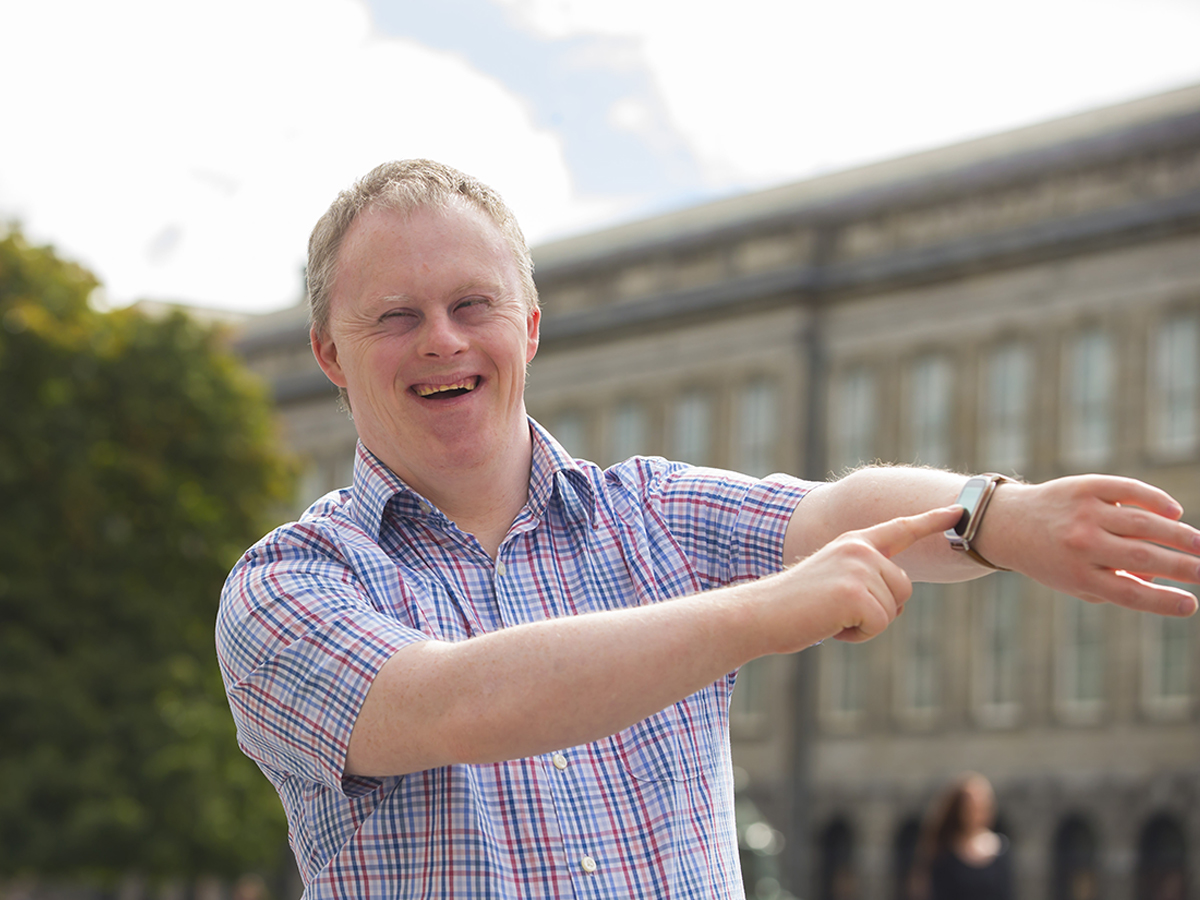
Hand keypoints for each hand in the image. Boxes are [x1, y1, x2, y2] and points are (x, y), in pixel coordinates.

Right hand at [775, 505, 963, 648]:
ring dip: (864, 625)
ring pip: (892, 610)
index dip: (932, 521)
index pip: (900, 529)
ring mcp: (858, 568)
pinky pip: (879, 625)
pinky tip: (830, 625)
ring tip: (828, 616)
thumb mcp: (832, 581)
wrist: (758, 614)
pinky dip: (857, 635)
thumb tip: (894, 600)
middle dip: (879, 610)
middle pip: (903, 589)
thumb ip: (864, 578)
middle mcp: (859, 549)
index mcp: (853, 542)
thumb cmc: (793, 606)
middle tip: (837, 611)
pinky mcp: (855, 593)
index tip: (958, 510)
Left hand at [976, 475, 1199, 615]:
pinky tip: (1175, 511)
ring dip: (1179, 534)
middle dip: (1183, 566)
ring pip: (1142, 523)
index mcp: (1078, 575)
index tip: (1190, 604)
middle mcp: (1080, 544)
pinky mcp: (1084, 487)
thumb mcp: (1076, 583)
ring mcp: (1083, 513)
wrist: (1009, 523)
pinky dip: (1154, 499)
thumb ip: (1116, 586)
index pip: (1130, 592)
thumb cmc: (1052, 559)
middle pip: (1142, 557)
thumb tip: (1160, 579)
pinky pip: (1127, 490)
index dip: (1163, 600)